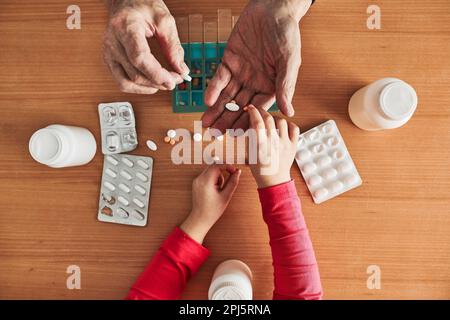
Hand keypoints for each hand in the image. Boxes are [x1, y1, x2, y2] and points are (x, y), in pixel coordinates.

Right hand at [103, 0, 188, 93]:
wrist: (125, 1)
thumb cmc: (142, 5)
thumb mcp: (164, 19)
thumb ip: (173, 46)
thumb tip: (181, 69)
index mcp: (125, 27)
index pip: (139, 57)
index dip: (157, 74)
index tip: (173, 80)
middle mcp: (112, 41)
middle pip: (135, 73)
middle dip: (158, 81)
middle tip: (176, 79)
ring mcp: (108, 52)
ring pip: (126, 83)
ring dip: (148, 88)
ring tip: (164, 83)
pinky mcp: (109, 60)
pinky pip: (121, 82)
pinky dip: (138, 87)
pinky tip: (151, 84)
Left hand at [180, 165, 240, 243]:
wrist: (200, 218)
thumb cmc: (213, 210)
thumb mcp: (226, 196)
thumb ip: (233, 182)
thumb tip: (238, 172)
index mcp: (206, 182)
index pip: (217, 166)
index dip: (227, 166)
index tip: (234, 171)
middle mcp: (199, 179)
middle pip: (213, 167)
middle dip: (222, 172)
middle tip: (226, 184)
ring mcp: (196, 181)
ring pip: (210, 171)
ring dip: (217, 177)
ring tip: (219, 190)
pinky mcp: (196, 183)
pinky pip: (206, 176)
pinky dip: (212, 179)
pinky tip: (214, 190)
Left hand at [201, 0, 311, 131]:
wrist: (272, 8)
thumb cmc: (286, 33)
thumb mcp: (289, 60)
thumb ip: (286, 85)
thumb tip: (289, 112)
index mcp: (271, 85)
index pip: (258, 109)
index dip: (248, 122)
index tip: (238, 135)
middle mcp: (255, 82)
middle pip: (239, 106)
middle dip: (228, 120)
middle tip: (216, 134)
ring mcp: (241, 73)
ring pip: (227, 95)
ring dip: (217, 109)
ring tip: (207, 122)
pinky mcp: (229, 60)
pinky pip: (220, 78)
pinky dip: (213, 89)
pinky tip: (208, 100)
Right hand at [247, 105, 299, 187]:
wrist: (274, 180)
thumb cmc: (260, 168)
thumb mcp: (249, 153)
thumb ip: (249, 137)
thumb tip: (249, 122)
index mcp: (261, 145)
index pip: (257, 122)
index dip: (253, 112)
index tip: (250, 108)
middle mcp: (274, 142)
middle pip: (269, 119)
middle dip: (263, 112)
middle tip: (259, 112)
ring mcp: (285, 143)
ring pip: (281, 121)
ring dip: (275, 118)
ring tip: (271, 121)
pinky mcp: (294, 145)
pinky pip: (294, 128)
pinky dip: (289, 124)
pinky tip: (283, 127)